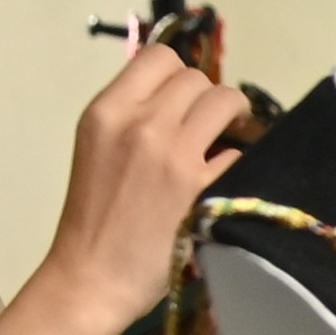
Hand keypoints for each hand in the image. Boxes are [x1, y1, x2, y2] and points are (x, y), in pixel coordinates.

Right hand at [42, 30, 253, 334]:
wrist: (91, 277)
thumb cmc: (96, 217)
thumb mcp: (100, 149)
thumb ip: (135, 118)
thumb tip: (187, 97)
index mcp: (106, 111)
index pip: (159, 57)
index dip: (180, 76)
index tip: (186, 102)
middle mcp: (139, 122)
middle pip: (197, 79)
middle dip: (209, 99)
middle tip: (213, 128)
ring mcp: (172, 153)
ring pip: (225, 101)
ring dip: (235, 119)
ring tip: (231, 143)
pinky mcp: (201, 186)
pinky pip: (240, 151)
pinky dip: (244, 159)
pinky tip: (233, 177)